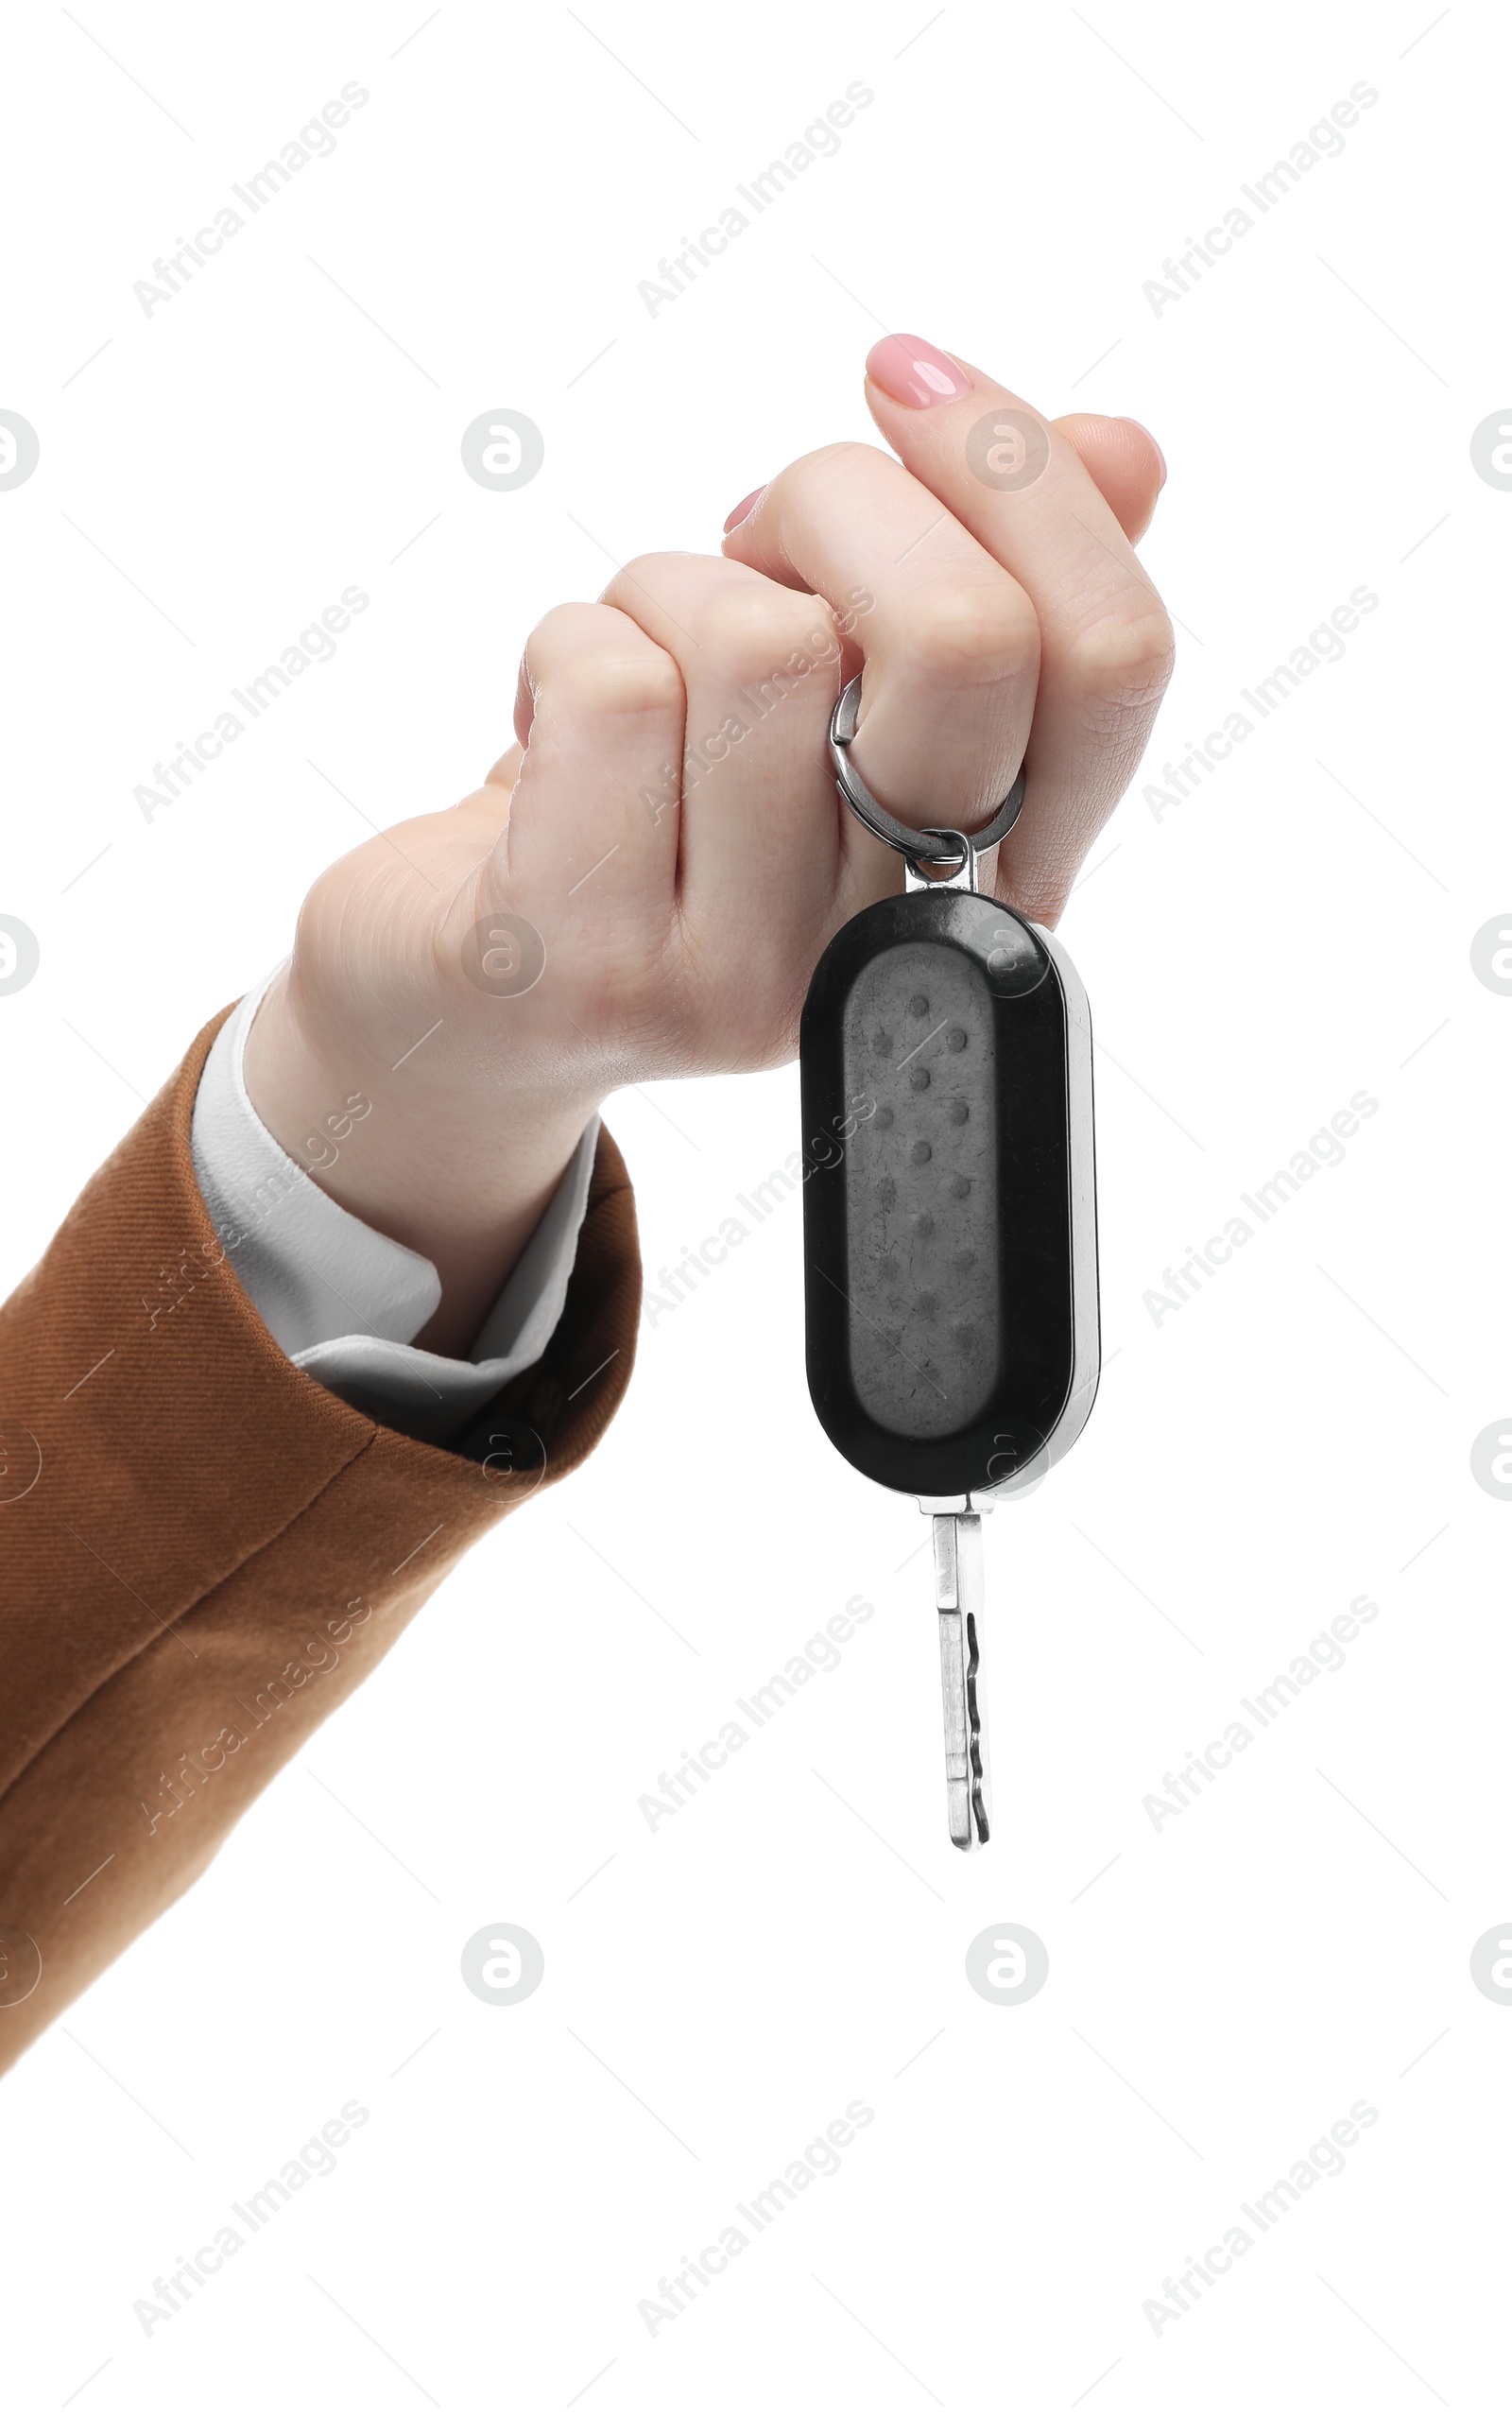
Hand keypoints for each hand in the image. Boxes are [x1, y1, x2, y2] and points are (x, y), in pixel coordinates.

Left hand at [244, 336, 1172, 1354]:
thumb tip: (1121, 452)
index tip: (905, 382)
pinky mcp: (591, 971)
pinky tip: (548, 728)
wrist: (462, 996)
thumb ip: (976, 572)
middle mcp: (892, 941)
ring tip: (634, 670)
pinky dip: (562, 645)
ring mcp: (746, 981)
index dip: (1026, 479)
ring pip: (762, 642)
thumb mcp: (822, 676)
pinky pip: (612, 687)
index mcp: (989, 870)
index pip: (1113, 663)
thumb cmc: (651, 808)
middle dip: (840, 501)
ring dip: (667, 589)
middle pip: (963, 642)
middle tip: (752, 529)